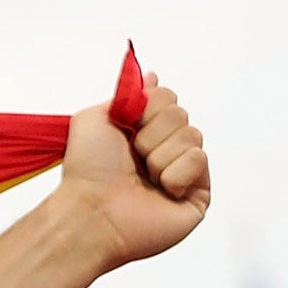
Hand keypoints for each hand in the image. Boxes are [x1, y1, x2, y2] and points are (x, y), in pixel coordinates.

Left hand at [54, 72, 209, 267]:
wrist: (93, 210)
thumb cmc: (87, 172)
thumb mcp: (93, 118)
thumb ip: (124, 95)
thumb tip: (151, 77)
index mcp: (140, 132)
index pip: (166, 97)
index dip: (148, 106)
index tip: (127, 122)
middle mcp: (161, 149)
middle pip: (180, 113)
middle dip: (153, 130)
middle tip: (133, 155)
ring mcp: (181, 172)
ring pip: (193, 134)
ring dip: (160, 153)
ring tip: (144, 176)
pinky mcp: (197, 193)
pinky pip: (200, 159)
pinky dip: (176, 172)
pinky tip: (161, 191)